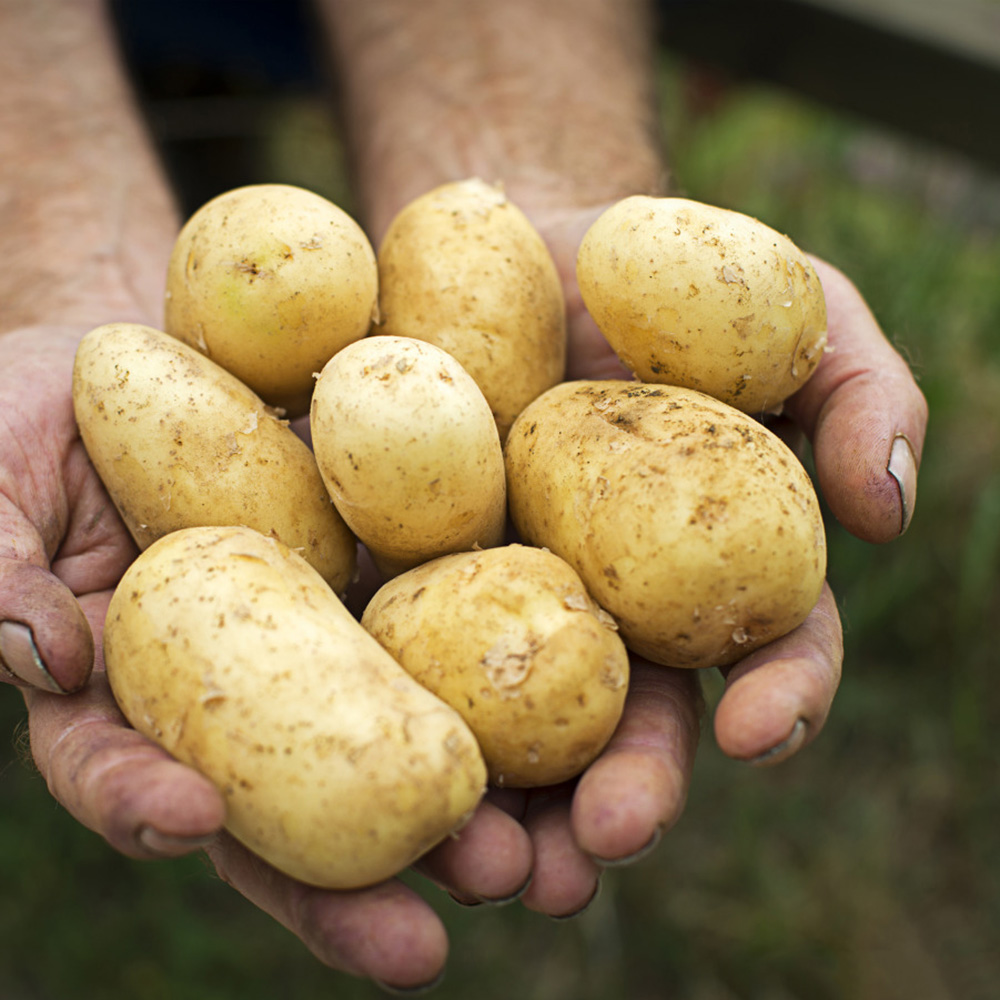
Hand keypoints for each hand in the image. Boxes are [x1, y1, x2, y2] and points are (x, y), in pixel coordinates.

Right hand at [1, 324, 525, 990]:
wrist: (155, 339)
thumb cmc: (42, 412)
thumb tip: (50, 654)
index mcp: (134, 685)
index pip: (134, 772)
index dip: (149, 806)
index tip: (192, 816)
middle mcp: (248, 685)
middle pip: (300, 804)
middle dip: (356, 880)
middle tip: (422, 943)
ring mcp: (335, 629)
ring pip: (402, 741)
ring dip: (468, 815)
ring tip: (534, 870)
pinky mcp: (405, 569)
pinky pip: (460, 626)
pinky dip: (510, 680)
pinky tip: (578, 723)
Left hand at [420, 200, 925, 916]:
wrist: (510, 233)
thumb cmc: (663, 271)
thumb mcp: (787, 305)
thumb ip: (857, 390)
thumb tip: (888, 507)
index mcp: (712, 561)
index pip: (766, 650)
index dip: (779, 697)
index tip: (753, 731)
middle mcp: (614, 602)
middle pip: (629, 721)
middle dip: (625, 794)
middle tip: (600, 846)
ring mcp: (507, 595)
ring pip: (517, 724)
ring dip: (509, 808)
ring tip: (487, 866)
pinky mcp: (410, 571)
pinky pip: (402, 646)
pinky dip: (398, 709)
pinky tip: (382, 753)